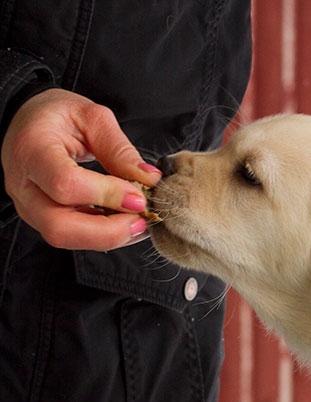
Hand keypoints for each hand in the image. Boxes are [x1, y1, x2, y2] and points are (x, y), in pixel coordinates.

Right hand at [1, 88, 160, 250]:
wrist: (27, 124)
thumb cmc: (56, 116)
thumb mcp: (92, 118)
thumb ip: (120, 150)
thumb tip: (150, 180)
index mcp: (32, 149)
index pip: (67, 184)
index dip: (108, 195)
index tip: (139, 196)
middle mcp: (23, 185)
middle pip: (60, 227)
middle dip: (109, 231)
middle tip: (142, 219)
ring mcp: (29, 206)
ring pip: (66, 238)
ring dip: (110, 237)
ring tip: (139, 221)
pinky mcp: (41, 219)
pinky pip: (72, 237)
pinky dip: (104, 235)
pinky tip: (125, 222)